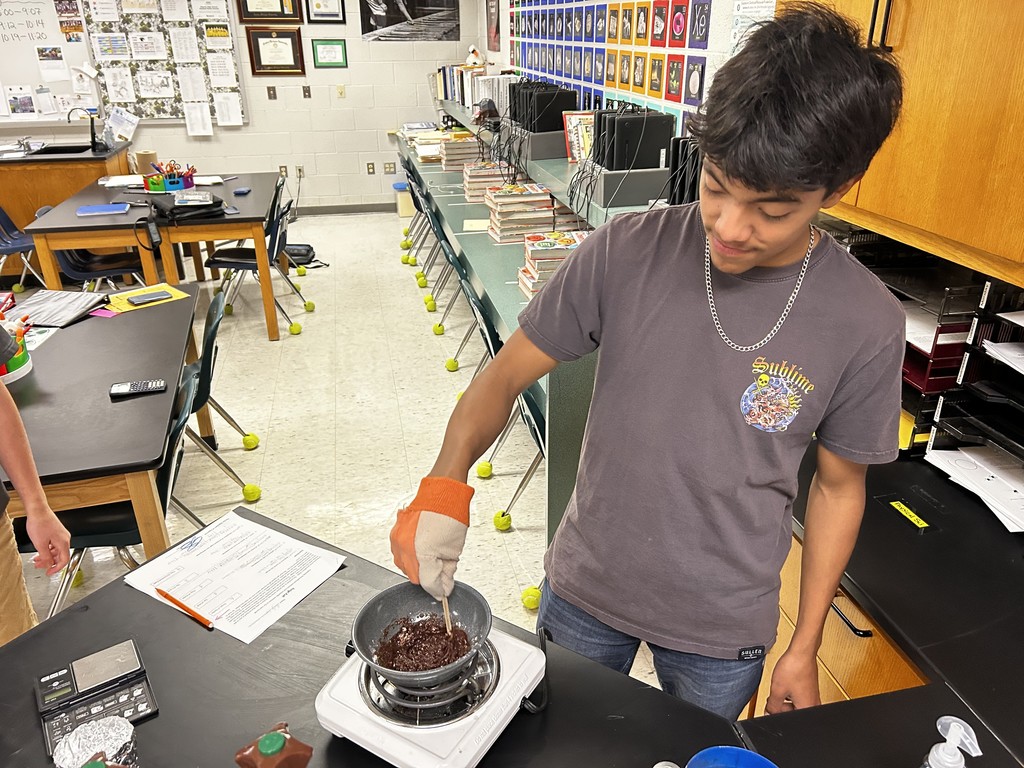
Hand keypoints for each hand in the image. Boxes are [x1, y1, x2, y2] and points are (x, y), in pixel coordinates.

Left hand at [24, 508, 70, 576]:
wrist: (38, 510)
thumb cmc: (40, 523)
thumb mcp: (40, 544)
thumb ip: (46, 557)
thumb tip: (49, 565)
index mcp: (63, 542)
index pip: (64, 560)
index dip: (56, 568)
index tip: (49, 573)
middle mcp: (65, 539)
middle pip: (60, 556)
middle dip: (49, 562)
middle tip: (40, 566)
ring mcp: (61, 535)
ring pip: (56, 550)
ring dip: (47, 556)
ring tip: (37, 559)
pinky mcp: (57, 532)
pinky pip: (54, 545)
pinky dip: (47, 550)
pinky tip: (40, 550)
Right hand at [390, 477, 473, 599]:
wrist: (442, 491)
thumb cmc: (451, 514)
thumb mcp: (454, 549)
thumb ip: (447, 572)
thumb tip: (444, 586)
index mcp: (421, 553)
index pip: (427, 583)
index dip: (438, 588)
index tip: (444, 589)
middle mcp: (405, 547)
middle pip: (414, 577)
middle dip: (428, 577)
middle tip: (441, 569)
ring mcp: (398, 539)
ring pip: (405, 566)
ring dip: (418, 566)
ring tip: (432, 554)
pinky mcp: (395, 533)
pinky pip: (400, 553)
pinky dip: (410, 555)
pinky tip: (422, 547)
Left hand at [765, 648, 820, 713]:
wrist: (802, 652)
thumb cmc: (794, 668)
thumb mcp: (777, 690)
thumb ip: (772, 706)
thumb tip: (769, 713)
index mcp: (806, 708)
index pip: (788, 719)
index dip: (776, 712)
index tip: (771, 704)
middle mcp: (813, 704)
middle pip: (793, 712)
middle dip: (781, 705)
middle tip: (775, 693)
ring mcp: (813, 696)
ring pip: (795, 704)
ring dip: (785, 697)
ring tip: (782, 684)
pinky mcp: (811, 689)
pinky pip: (799, 696)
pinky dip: (791, 691)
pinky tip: (787, 682)